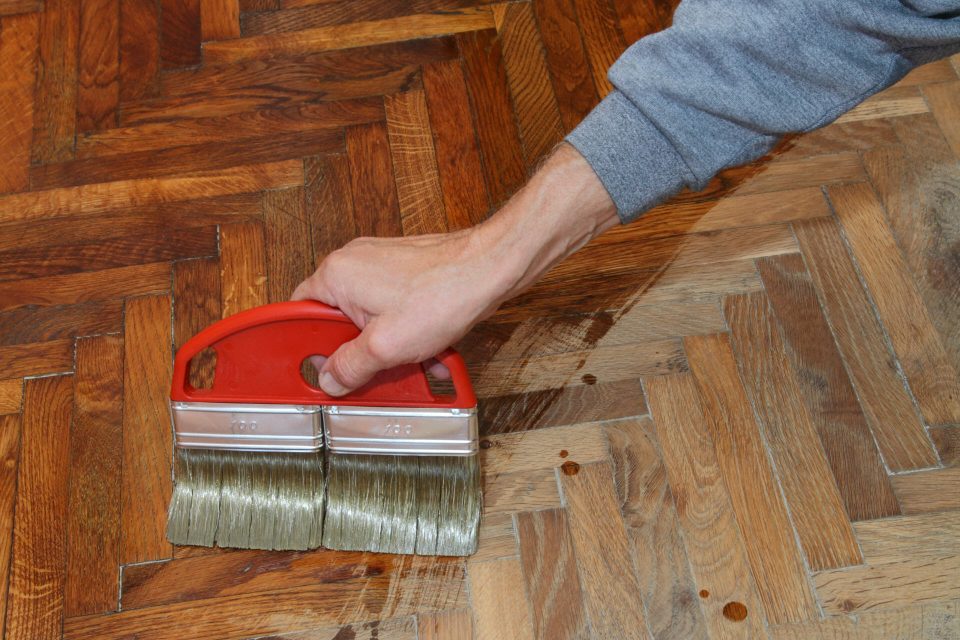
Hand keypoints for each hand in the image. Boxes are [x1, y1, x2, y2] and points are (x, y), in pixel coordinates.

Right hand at [292, 143, 618, 396]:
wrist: (491, 268)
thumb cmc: (442, 294)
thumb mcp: (386, 347)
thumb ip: (350, 366)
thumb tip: (329, 379)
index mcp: (336, 276)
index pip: (297, 312)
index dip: (302, 344)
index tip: (307, 366)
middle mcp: (353, 264)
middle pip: (336, 319)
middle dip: (354, 351)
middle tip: (366, 373)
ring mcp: (381, 265)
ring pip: (368, 318)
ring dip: (385, 346)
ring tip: (407, 363)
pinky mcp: (405, 271)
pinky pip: (393, 310)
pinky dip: (405, 333)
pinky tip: (427, 352)